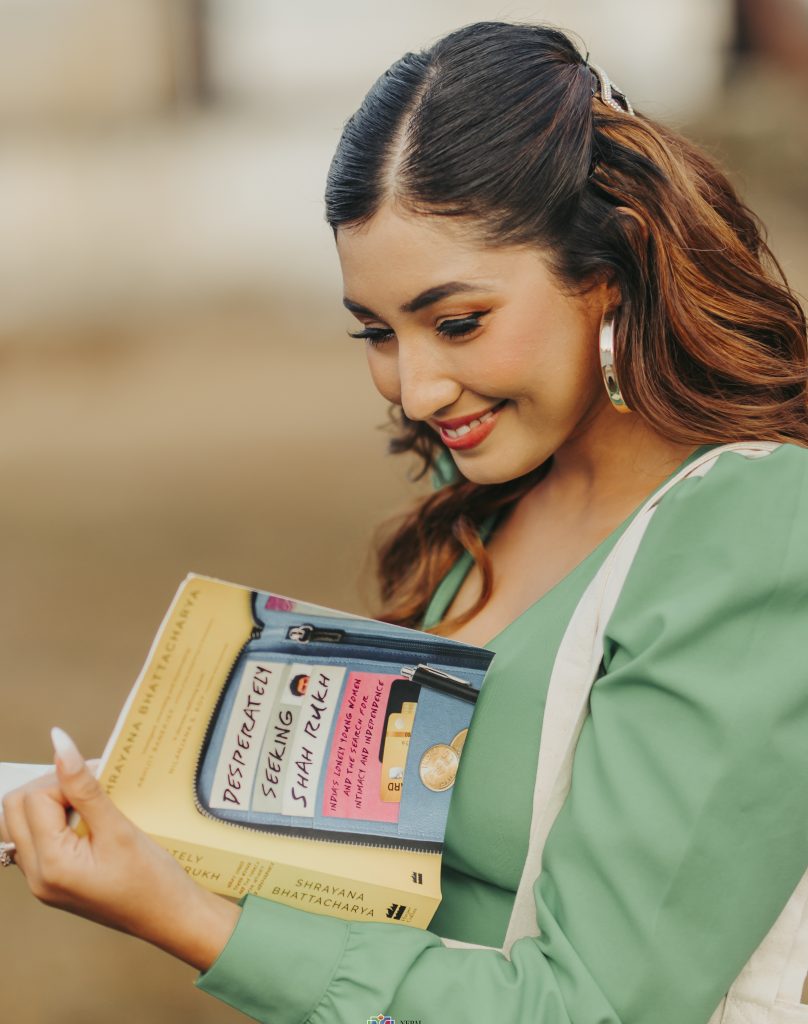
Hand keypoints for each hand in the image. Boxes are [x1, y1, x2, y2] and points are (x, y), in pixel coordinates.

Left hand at [0, 728, 240, 970]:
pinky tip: (88, 821)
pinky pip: (37, 840)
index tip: (99, 775)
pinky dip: (56, 821)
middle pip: (15, 809)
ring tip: (90, 803)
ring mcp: (42, 882)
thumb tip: (59, 743)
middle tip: (91, 785)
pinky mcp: (54, 882)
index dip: (63, 779)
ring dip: (51, 803)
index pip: (33, 798)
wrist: (170, 917)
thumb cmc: (152, 879)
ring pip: (22, 823)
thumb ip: (84, 785)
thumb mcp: (118, 827)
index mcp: (50, 865)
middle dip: (50, 787)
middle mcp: (37, 877)